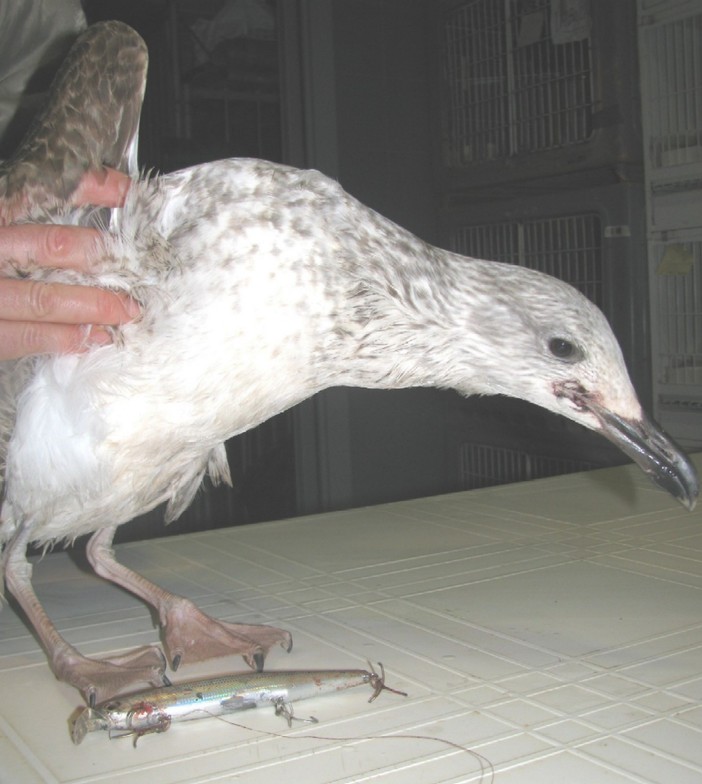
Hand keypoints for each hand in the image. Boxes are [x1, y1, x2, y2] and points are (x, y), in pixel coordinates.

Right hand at [0, 168, 138, 360]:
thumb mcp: (0, 213)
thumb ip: (27, 201)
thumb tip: (102, 188)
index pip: (37, 188)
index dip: (88, 187)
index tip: (128, 192)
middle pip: (44, 246)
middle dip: (96, 257)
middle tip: (135, 265)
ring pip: (38, 299)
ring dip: (90, 307)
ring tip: (126, 311)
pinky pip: (21, 338)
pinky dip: (61, 339)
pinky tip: (90, 338)